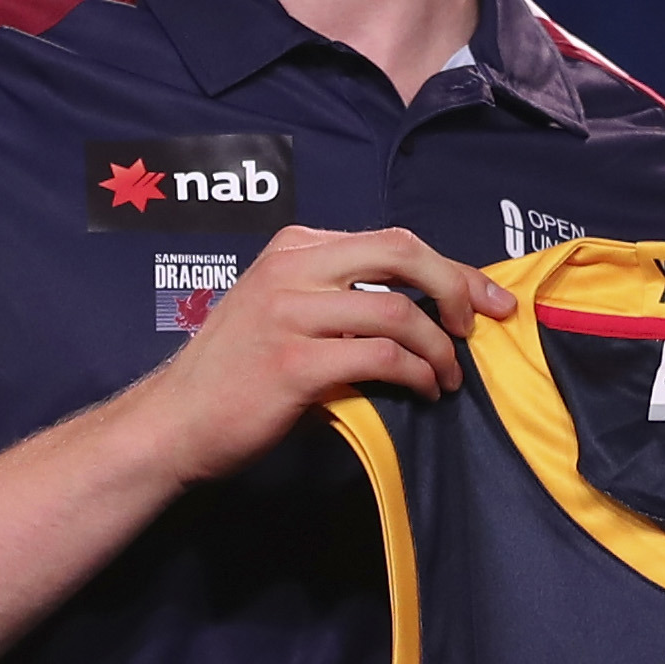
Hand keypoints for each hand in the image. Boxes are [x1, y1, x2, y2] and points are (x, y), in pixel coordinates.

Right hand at [124, 225, 512, 484]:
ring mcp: (289, 313)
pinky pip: (381, 357)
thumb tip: (430, 308)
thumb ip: (342, 297)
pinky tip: (424, 392)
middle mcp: (292, 269)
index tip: (488, 299)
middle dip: (456, 288)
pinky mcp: (294, 362)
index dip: (450, 269)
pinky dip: (417, 374)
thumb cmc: (239, 373)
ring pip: (398, 311)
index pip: (393, 241)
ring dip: (440, 349)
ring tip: (449, 377)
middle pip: (402, 253)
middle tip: (478, 328)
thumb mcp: (285, 310)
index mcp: (295, 248)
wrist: (176, 421)